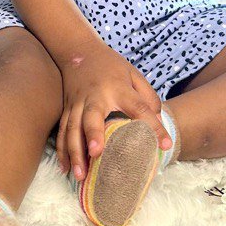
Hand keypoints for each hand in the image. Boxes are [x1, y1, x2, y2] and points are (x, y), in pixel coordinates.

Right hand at [55, 45, 170, 180]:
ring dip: (74, 152)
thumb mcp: (134, 74)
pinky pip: (61, 131)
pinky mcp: (66, 109)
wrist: (78, 50)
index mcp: (118, 88)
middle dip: (93, 134)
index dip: (152, 126)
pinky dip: (62, 151)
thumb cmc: (111, 66)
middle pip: (92, 116)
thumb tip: (156, 124)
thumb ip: (148, 97)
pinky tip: (65, 168)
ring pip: (72, 129)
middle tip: (97, 154)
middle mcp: (96, 96)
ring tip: (79, 175)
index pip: (138, 108)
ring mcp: (77, 103)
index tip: (164, 145)